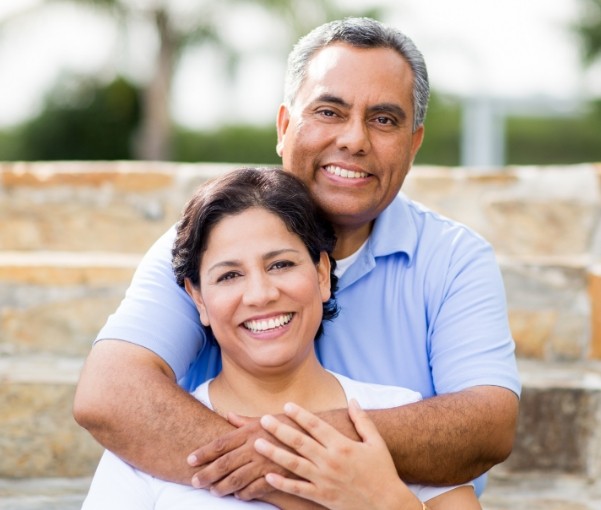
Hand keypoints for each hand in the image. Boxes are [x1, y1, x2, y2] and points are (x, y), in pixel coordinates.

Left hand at [186, 412, 292, 499]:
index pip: (221, 443)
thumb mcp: (268, 419)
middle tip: (194, 481)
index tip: (190, 460)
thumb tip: (228, 415)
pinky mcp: (277, 476)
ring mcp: (265, 462)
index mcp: (251, 431)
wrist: (319, 435)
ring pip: (236, 479)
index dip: (203, 453)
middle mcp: (255, 447)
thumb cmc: (292, 425)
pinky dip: (244, 494)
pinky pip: (255, 489)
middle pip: (224, 463)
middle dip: (207, 474)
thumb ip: (245, 421)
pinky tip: (238, 496)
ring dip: (222, 487)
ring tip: (213, 491)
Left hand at [254, 400, 418, 509]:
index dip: (300, 415)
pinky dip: (282, 483)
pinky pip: (298, 489)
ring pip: (294, 464)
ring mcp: (324, 480)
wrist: (387, 505)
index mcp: (342, 446)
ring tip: (257, 443)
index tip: (286, 405)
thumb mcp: (376, 443)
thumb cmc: (383, 472)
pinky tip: (267, 476)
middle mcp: (330, 461)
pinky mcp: (322, 497)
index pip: (316, 426)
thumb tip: (352, 400)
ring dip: (274, 453)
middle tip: (263, 420)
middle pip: (300, 442)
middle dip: (279, 430)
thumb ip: (362, 421)